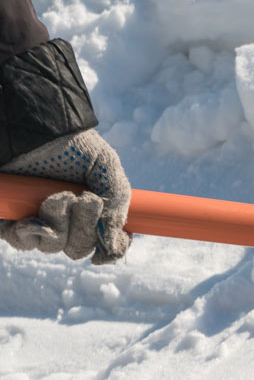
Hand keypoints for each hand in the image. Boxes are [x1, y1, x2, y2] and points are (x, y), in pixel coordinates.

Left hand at [0, 129, 131, 263]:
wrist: (31, 130)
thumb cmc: (70, 144)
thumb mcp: (105, 166)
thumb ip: (117, 202)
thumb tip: (112, 244)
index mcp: (93, 211)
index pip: (108, 244)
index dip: (111, 248)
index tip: (108, 243)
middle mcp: (67, 221)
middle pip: (78, 249)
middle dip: (83, 227)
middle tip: (80, 198)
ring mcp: (38, 222)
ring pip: (52, 246)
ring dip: (56, 224)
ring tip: (54, 196)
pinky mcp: (11, 221)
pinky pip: (22, 242)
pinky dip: (28, 232)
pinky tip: (29, 216)